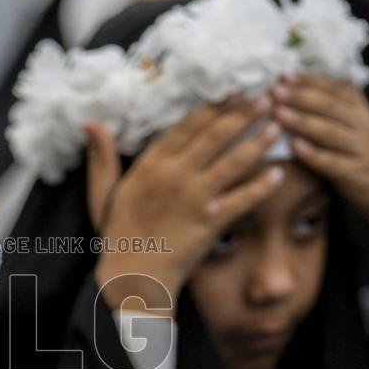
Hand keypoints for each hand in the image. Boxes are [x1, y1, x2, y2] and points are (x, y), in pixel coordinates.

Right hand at [87, 97, 284, 311]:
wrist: (132, 276)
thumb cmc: (119, 236)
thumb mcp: (103, 192)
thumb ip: (102, 157)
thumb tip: (90, 123)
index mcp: (150, 164)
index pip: (187, 125)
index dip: (214, 106)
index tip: (233, 93)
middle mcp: (175, 174)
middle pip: (216, 135)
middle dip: (244, 114)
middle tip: (266, 98)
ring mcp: (195, 197)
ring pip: (234, 160)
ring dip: (259, 140)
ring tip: (278, 126)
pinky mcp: (211, 221)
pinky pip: (243, 198)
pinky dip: (262, 185)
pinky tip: (278, 172)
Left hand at [271, 73, 368, 243]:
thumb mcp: (361, 132)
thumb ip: (340, 113)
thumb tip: (308, 91)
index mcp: (362, 114)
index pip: (335, 90)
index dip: (310, 81)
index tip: (284, 75)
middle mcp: (364, 128)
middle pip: (330, 106)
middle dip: (300, 95)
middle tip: (274, 89)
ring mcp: (362, 151)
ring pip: (331, 131)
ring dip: (302, 120)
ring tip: (277, 112)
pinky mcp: (359, 175)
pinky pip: (334, 163)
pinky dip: (315, 154)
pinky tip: (294, 147)